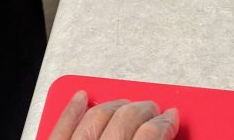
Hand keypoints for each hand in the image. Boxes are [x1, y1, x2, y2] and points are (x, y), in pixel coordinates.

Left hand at [49, 91, 178, 139]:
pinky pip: (61, 127)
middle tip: (155, 112)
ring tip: (128, 105)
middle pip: (125, 120)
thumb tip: (166, 136)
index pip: (149, 136)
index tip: (171, 119)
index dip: (165, 124)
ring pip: (96, 116)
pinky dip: (72, 109)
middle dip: (144, 111)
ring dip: (116, 106)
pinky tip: (80, 97)